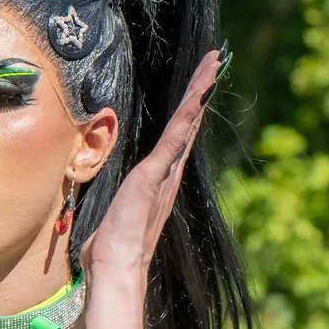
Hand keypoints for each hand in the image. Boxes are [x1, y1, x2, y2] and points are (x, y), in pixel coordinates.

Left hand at [82, 49, 222, 282]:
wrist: (116, 267)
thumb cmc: (112, 249)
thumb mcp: (116, 216)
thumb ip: (122, 206)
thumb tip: (112, 211)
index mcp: (162, 181)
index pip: (179, 137)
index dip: (191, 111)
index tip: (200, 86)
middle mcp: (170, 174)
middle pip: (189, 123)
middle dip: (202, 90)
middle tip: (216, 61)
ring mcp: (164, 173)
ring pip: (186, 123)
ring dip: (200, 91)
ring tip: (214, 63)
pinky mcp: (154, 174)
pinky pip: (175, 137)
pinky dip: (188, 113)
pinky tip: (199, 92)